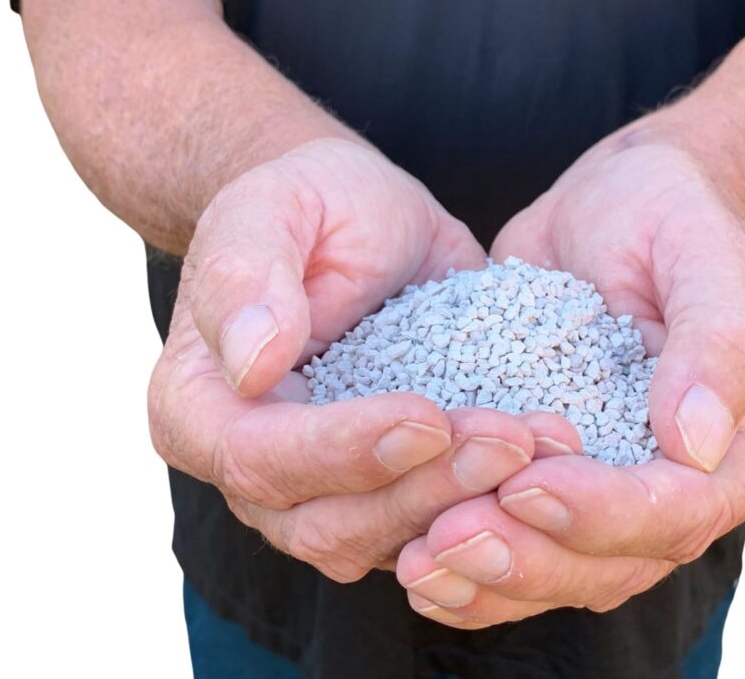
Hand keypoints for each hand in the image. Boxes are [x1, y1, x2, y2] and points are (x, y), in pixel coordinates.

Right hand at [149, 138, 581, 580]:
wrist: (358, 218)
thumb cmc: (309, 205)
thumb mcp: (272, 209)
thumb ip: (246, 276)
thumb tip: (250, 364)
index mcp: (199, 408)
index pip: (261, 458)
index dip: (343, 450)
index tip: (425, 416)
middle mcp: (252, 467)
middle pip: (328, 520)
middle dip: (425, 487)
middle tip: (510, 440)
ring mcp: (321, 490)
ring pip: (387, 538)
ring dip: (468, 504)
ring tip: (541, 445)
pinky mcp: (387, 488)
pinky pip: (433, 524)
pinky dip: (489, 502)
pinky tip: (545, 455)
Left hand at [395, 140, 744, 625]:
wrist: (620, 199)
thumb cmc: (671, 212)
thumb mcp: (703, 252)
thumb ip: (718, 342)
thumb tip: (697, 443)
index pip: (682, 509)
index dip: (603, 512)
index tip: (523, 486)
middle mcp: (692, 484)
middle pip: (619, 562)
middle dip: (532, 558)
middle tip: (447, 537)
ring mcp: (625, 488)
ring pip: (568, 571)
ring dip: (492, 578)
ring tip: (419, 561)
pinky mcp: (567, 478)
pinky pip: (528, 541)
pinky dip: (477, 565)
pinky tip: (416, 560)